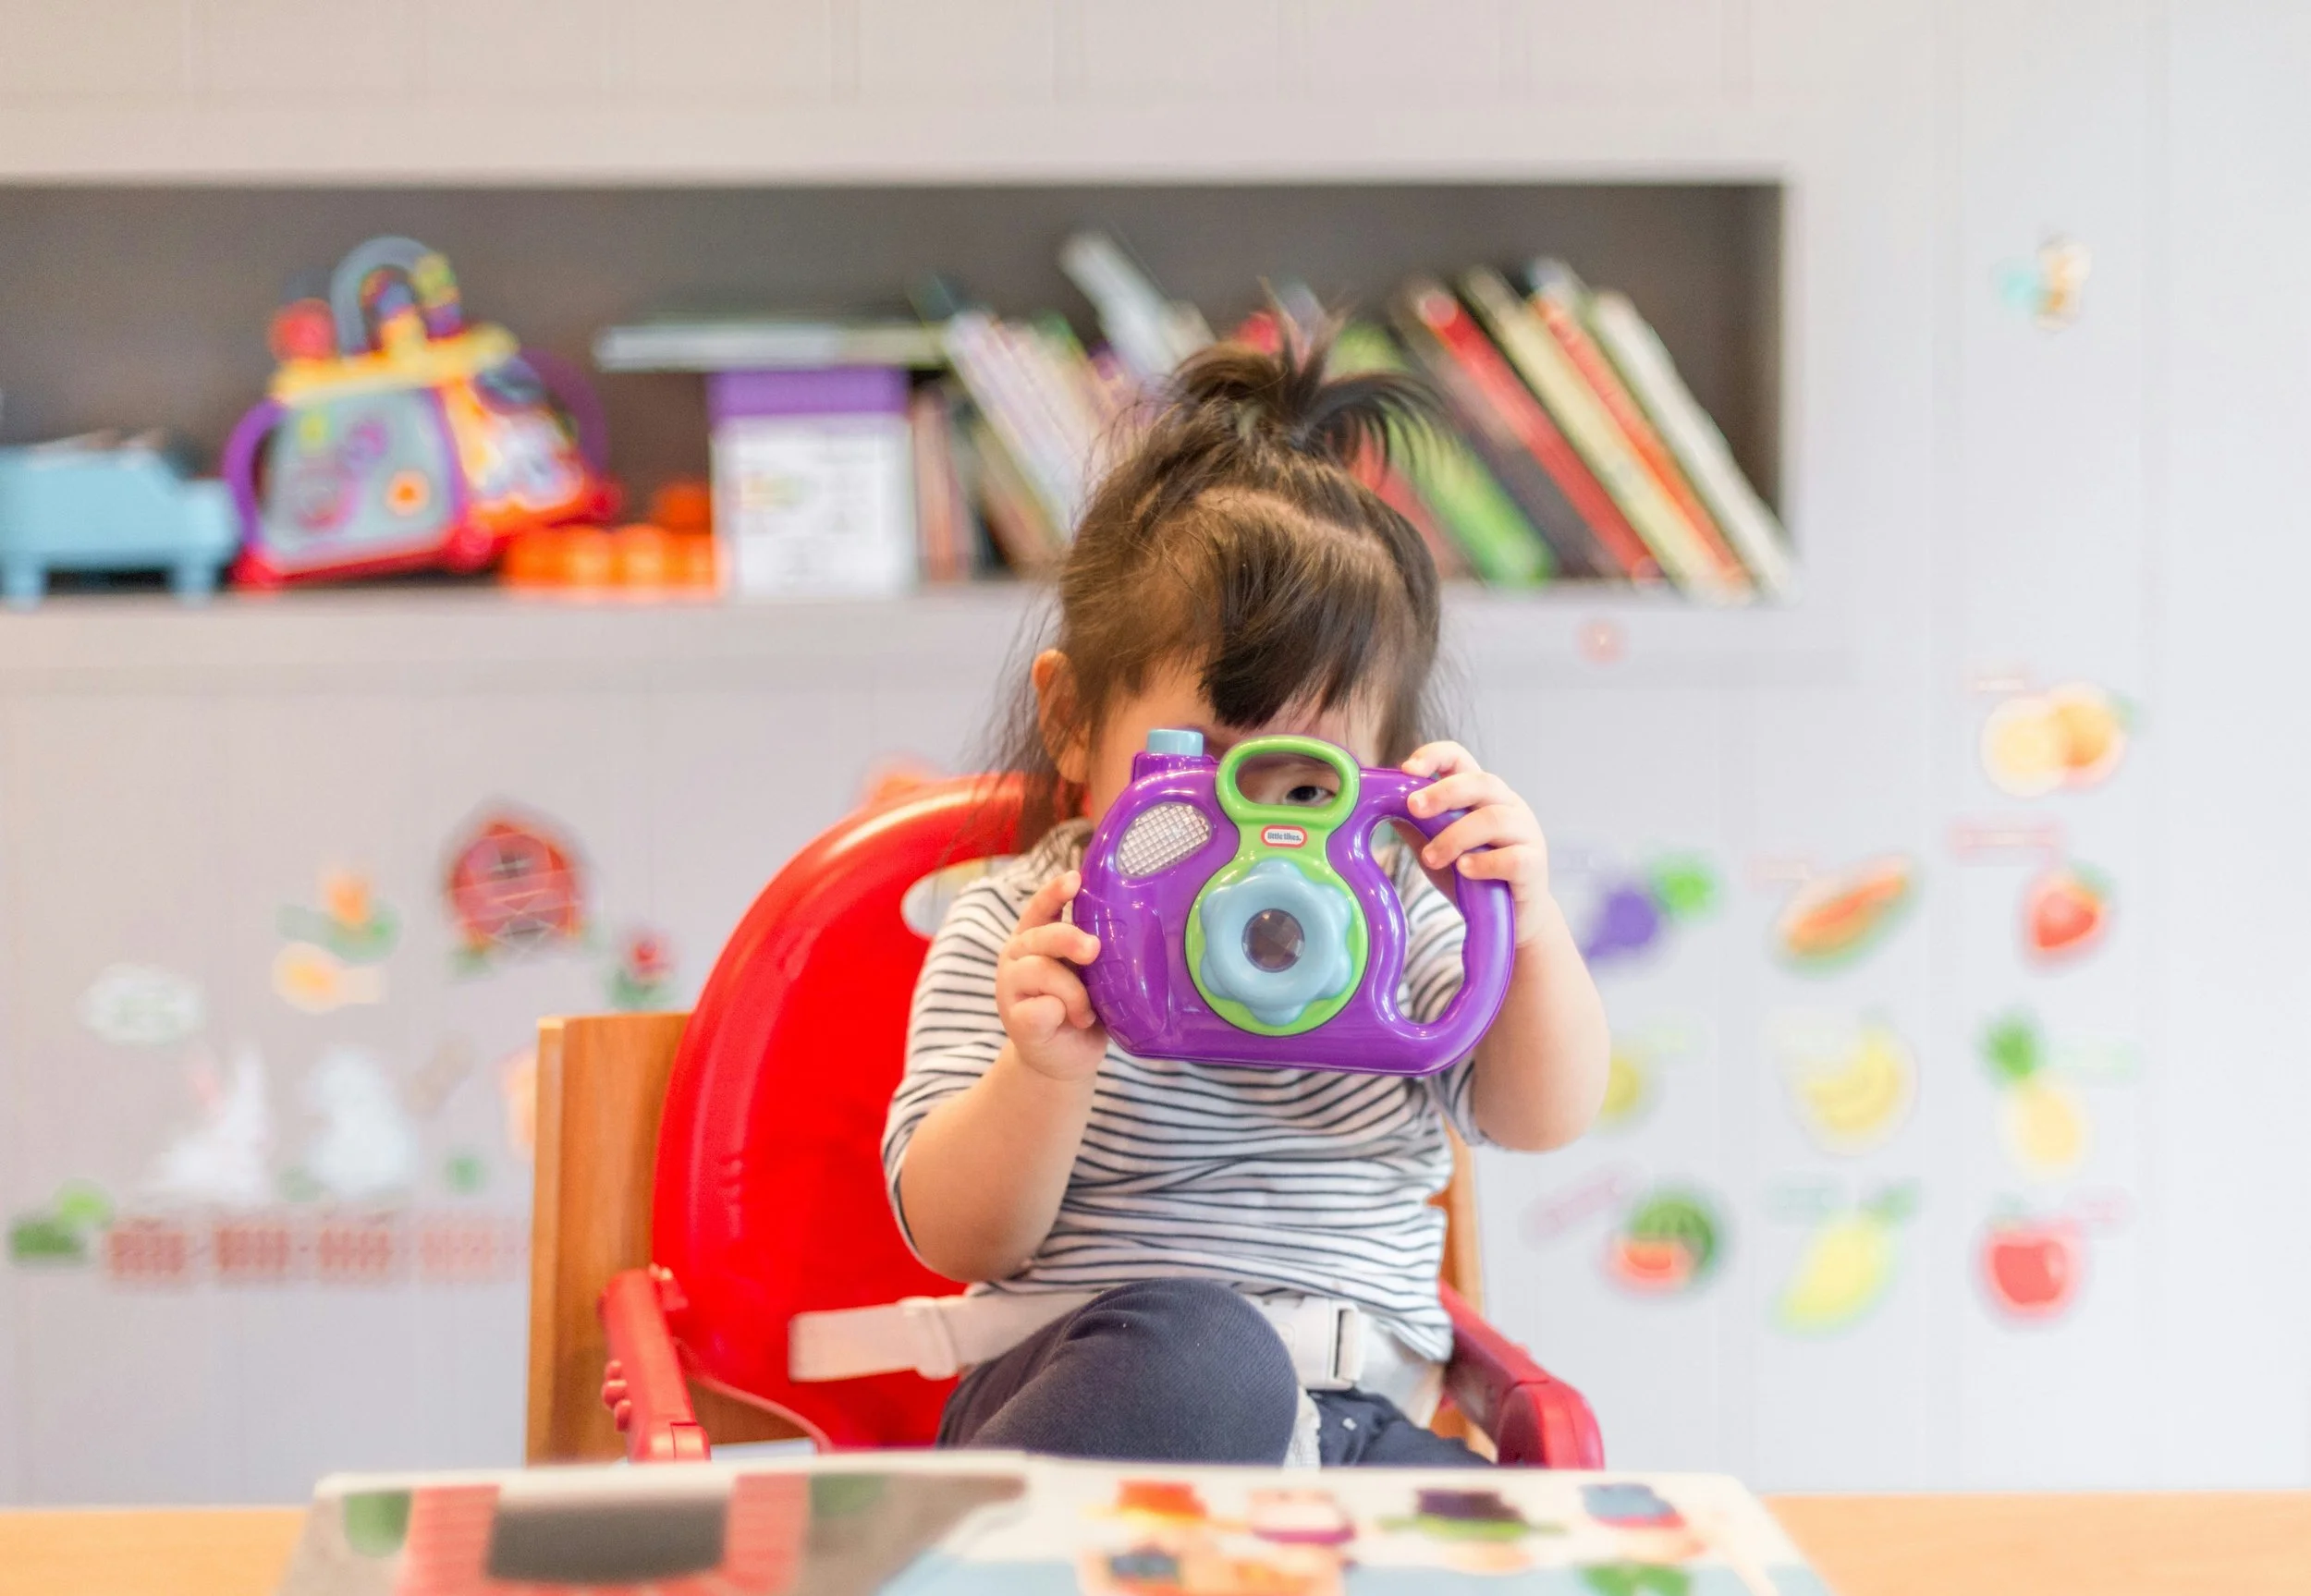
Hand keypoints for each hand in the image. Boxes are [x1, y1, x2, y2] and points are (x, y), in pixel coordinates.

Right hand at [997, 870, 1108, 1081]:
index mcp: (1036, 937)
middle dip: (1070, 939)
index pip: (1043, 907)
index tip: (1075, 878)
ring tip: (1086, 1012)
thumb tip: (1127, 935)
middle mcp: (1018, 955)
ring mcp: (1010, 987)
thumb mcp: (1090, 975)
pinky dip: (1060, 1014)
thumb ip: (1093, 953)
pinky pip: (1040, 1009)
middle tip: (1094, 950)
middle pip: (1042, 936)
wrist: (1063, 1060)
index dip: (1056, 891)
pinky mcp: (1015, 1020)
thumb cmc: (1081, 1009)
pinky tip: (1068, 1022)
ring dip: (1073, 993)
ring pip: (1042, 971)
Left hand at [1402, 742, 1556, 947]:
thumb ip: (1416, 827)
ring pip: (1493, 819)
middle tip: (1413, 807)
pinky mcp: (1534, 864)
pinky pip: (1512, 858)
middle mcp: (1508, 806)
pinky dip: (1484, 863)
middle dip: (1443, 792)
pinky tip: (1464, 870)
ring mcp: (1526, 833)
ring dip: (1455, 836)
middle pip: (1481, 782)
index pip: (1460, 759)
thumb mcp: (1436, 849)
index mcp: (1481, 795)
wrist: (1513, 918)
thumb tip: (1379, 806)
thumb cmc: (1473, 877)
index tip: (1407, 769)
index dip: (1435, 756)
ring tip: (1431, 858)